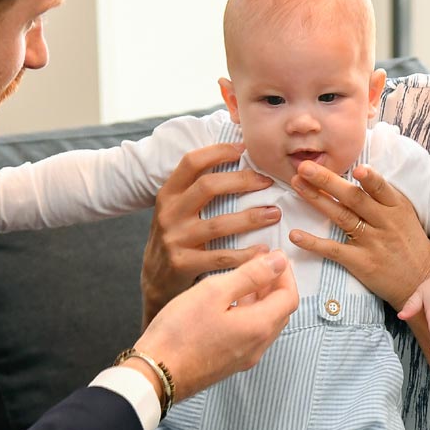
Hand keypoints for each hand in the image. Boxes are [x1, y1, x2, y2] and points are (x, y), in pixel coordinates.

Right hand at [133, 250, 298, 401]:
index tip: (274, 256)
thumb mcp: (215, 291)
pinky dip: (250, 312)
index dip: (285, 273)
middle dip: (276, 284)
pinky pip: (251, 333)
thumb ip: (251, 275)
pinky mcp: (229, 362)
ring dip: (263, 298)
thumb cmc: (180, 331)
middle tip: (262, 263)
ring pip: (266, 322)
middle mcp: (257, 346)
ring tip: (246, 277)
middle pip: (281, 311)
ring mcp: (244, 357)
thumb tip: (279, 261)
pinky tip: (231, 301)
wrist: (154, 374)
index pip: (289, 296)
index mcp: (259, 327)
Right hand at [141, 143, 281, 326]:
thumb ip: (197, 188)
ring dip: (251, 218)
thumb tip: (236, 156)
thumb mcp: (177, 208)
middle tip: (267, 181)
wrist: (155, 280)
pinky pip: (220, 257)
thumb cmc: (177, 236)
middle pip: (208, 186)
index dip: (218, 151)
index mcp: (168, 193)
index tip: (244, 149)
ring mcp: (175, 239)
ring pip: (218, 224)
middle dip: (242, 181)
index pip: (191, 162)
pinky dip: (245, 254)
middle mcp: (169, 213)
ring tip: (274, 213)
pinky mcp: (183, 264)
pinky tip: (263, 250)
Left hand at [288, 161, 429, 309]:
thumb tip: (357, 170)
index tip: (356, 167)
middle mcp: (385, 222)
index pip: (381, 188)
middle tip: (305, 166)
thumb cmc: (409, 241)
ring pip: (341, 217)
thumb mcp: (404, 214)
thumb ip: (382, 196)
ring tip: (297, 185)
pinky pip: (334, 250)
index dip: (370, 179)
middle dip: (327, 180)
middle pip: (354, 198)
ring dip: (316, 199)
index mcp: (396, 206)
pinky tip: (295, 235)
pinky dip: (313, 243)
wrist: (422, 280)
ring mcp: (372, 243)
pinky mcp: (361, 263)